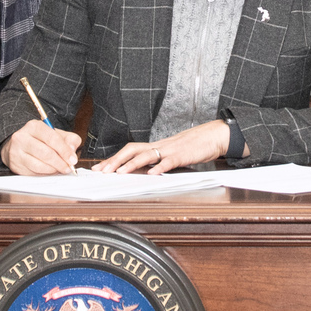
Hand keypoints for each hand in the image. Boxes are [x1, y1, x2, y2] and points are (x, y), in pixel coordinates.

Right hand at [4, 121, 82, 174]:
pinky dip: (45, 174)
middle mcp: (22, 137)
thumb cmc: (40, 140)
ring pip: (39, 165)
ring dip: (53, 170)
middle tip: (68, 168)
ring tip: (60, 169)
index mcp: (34, 126)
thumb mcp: (56, 134)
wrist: (19, 146)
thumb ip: (69, 139)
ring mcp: (17, 152)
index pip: (51, 138)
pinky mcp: (16, 165)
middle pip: (45, 153)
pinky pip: (34, 173)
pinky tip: (50, 171)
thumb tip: (72, 149)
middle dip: (60, 163)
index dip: (64, 150)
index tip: (73, 160)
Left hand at [93, 121, 231, 173]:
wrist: (212, 136)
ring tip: (120, 172)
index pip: (129, 150)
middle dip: (116, 160)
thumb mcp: (171, 153)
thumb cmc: (192, 146)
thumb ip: (157, 161)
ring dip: (132, 164)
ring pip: (147, 155)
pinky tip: (152, 174)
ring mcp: (170, 150)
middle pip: (132, 149)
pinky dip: (160, 167)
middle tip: (102, 171)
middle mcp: (159, 146)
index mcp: (155, 146)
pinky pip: (169, 161)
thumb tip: (143, 172)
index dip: (113, 159)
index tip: (99, 168)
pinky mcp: (182, 155)